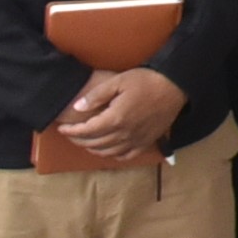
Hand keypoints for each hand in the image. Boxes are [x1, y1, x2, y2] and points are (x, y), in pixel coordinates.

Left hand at [56, 68, 184, 162]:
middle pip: (94, 143)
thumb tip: (77, 107)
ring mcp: (136, 140)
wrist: (175, 87)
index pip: (86, 131)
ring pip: (108, 152)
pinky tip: (108, 150)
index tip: (61, 128)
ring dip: (92, 149)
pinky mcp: (146, 142)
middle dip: (78, 140)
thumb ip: (96, 95)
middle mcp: (124, 134)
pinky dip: (113, 155)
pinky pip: (126, 156)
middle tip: (70, 134)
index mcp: (115, 119)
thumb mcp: (118, 81)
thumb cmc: (146, 81)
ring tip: (85, 142)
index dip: (71, 131)